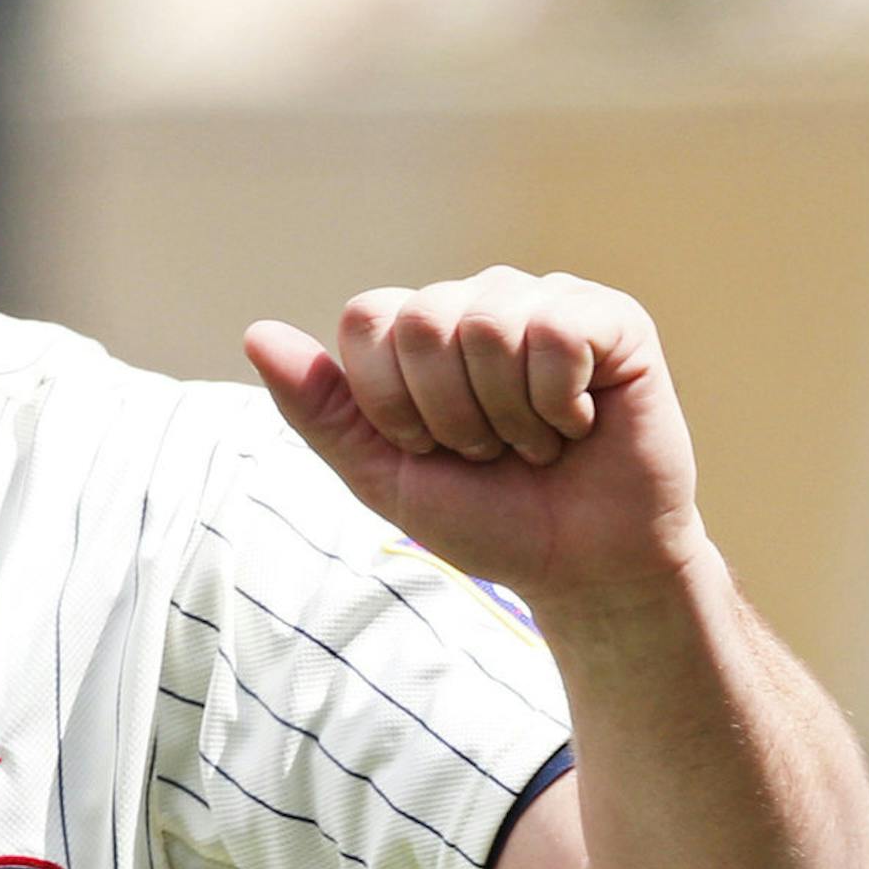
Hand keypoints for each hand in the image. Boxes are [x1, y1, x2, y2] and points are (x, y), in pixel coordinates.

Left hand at [243, 267, 707, 610]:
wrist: (580, 567)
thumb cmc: (486, 518)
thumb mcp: (383, 475)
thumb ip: (320, 409)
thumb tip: (256, 333)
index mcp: (420, 332)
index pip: (367, 319)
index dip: (389, 402)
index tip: (427, 448)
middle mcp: (479, 301)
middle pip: (422, 320)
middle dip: (447, 414)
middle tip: (487, 450)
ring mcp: (547, 301)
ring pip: (489, 325)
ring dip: (506, 415)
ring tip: (533, 442)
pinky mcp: (612, 319)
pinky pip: (558, 332)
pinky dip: (559, 402)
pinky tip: (578, 425)